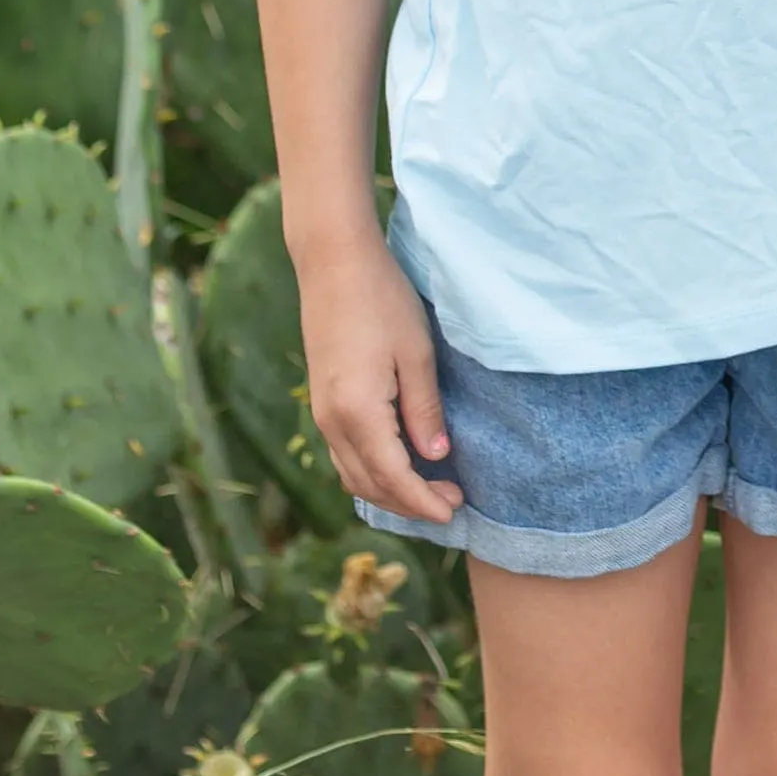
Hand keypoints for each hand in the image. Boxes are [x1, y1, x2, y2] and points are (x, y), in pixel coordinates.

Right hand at [294, 233, 462, 525]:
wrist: (334, 264)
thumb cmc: (383, 301)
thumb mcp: (417, 354)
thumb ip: (425, 410)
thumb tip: (437, 457)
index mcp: (358, 413)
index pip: (393, 477)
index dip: (423, 501)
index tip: (454, 511)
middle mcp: (332, 422)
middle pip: (369, 484)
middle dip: (409, 502)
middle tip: (452, 501)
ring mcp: (322, 413)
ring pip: (353, 473)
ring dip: (389, 490)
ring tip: (430, 488)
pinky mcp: (323, 401)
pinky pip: (345, 454)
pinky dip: (372, 470)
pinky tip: (399, 462)